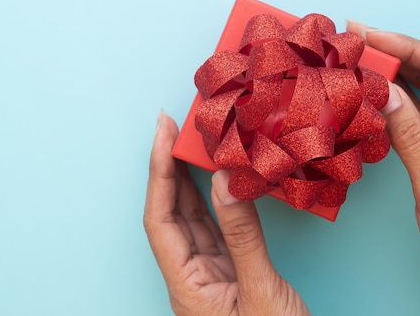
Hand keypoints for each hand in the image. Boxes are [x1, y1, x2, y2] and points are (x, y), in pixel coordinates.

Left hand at [144, 112, 309, 315]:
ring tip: (196, 143)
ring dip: (193, 180)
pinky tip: (223, 180)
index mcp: (186, 285)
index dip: (158, 172)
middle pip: (172, 213)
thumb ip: (243, 236)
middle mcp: (192, 276)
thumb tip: (225, 181)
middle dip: (171, 168)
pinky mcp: (234, 274)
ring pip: (195, 218)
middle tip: (178, 127)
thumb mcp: (261, 292)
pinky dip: (220, 201)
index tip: (163, 132)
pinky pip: (220, 229)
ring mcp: (212, 275)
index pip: (160, 218)